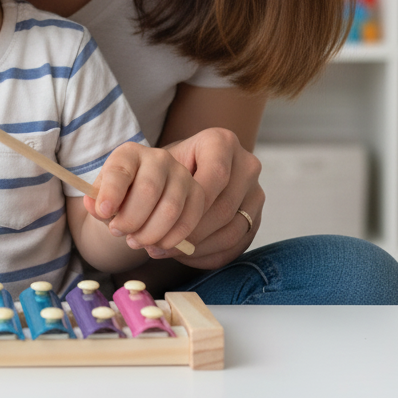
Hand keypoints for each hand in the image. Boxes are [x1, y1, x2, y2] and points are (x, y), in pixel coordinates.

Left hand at [82, 142, 205, 254]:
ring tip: (135, 242)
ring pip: (170, 209)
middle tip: (118, 232)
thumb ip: (96, 200)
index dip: (111, 192)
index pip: (120, 171)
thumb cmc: (120, 196)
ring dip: (150, 233)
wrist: (142, 197)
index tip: (103, 212)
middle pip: (148, 191)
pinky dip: (171, 241)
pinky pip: (188, 222)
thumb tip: (95, 206)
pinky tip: (155, 247)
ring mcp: (181, 175)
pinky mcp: (197, 194)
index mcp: (130, 153)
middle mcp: (158, 158)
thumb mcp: (103, 194)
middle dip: (130, 219)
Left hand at [157, 127, 264, 269]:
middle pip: (225, 207)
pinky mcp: (256, 219)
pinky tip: (186, 255)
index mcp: (222, 142)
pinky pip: (237, 246)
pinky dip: (209, 254)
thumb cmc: (169, 166)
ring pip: (232, 231)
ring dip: (198, 247)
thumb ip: (155, 185)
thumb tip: (140, 224)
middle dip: (191, 231)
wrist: (188, 169)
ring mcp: (255, 193)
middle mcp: (246, 164)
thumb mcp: (160, 164)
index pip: (215, 176)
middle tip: (161, 245)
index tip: (163, 222)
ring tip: (170, 251)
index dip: (191, 204)